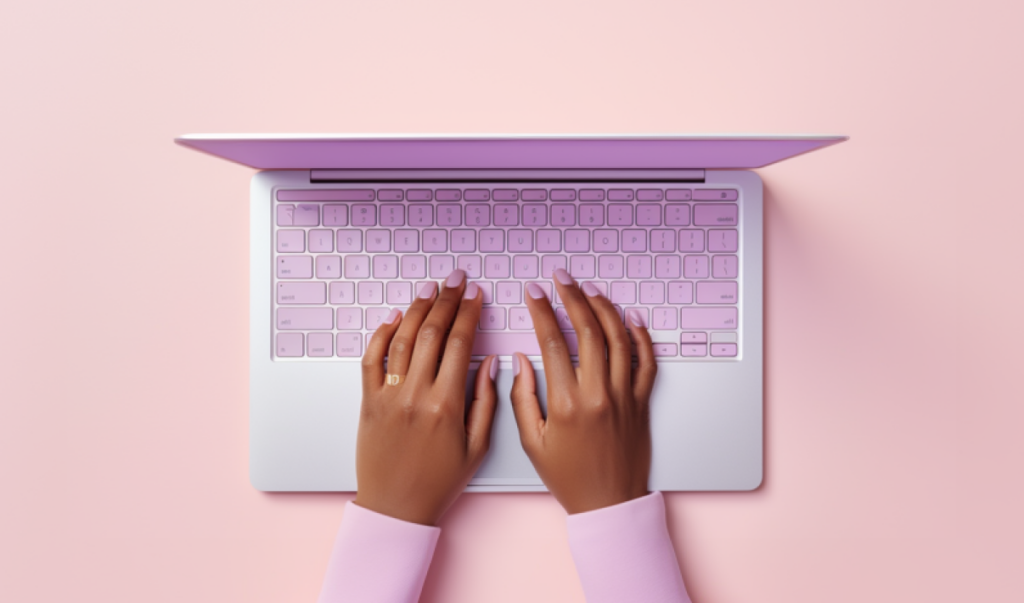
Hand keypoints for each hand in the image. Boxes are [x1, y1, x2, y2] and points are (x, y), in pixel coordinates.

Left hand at [354, 270, 497, 525]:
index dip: (469, 313)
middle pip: (431, 333)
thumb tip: (490, 363)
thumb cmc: (439, 482)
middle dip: (447, 300)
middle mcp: (416, 395)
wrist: (396, 507)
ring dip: (417, 309)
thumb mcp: (477, 447)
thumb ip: (486, 402)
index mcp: (447, 405)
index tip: (476, 294)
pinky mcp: (368, 402)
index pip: (460, 344)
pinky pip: (371, 360)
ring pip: (402, 339)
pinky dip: (381, 335)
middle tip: (456, 279)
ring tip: (430, 289)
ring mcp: (388, 396)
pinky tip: (394, 318)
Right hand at [510, 268, 656, 513]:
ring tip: (589, 290)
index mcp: (567, 403)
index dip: (541, 311)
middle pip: (588, 331)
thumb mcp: (532, 442)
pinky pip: (646, 361)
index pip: (553, 342)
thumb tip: (519, 360)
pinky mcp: (641, 402)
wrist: (609, 503)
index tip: (533, 292)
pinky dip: (641, 335)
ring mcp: (624, 396)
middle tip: (561, 279)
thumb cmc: (568, 478)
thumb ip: (521, 398)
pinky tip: (630, 317)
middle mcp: (599, 394)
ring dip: (604, 308)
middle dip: (572, 297)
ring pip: (618, 338)